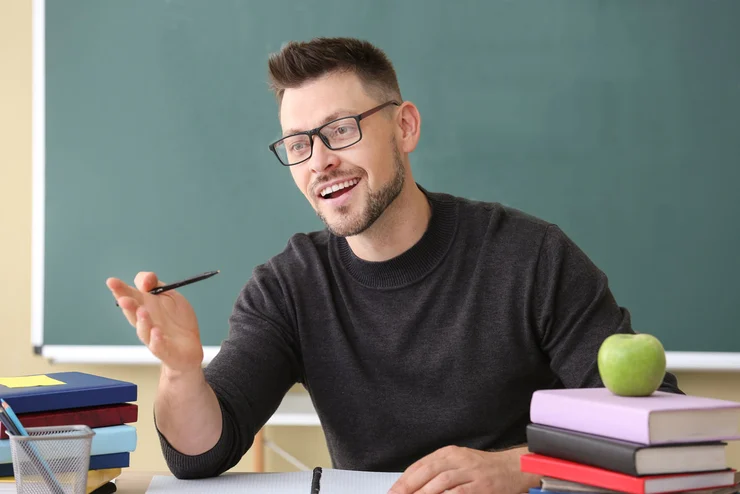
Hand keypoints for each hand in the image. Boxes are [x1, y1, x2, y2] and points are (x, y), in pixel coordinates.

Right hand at [106, 272, 202, 372]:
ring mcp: (152, 336)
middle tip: (124, 298)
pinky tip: (156, 332)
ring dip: (142, 321)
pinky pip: (158, 346)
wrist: (189, 346)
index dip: (119, 289)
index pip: (128, 295)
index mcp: (143, 306)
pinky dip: (156, 339)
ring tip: (142, 311)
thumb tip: (145, 280)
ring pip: (143, 330)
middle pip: (132, 313)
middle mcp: (144, 322)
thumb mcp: (168, 294)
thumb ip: (154, 283)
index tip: (111, 281)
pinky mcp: (164, 350)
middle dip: (127, 305)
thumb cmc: (175, 319)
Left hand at [388, 445, 539, 493]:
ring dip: (424, 493)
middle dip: (408, 487)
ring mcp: (470, 472)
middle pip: (426, 472)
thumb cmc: (485, 469)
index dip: (404, 480)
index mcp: (449, 453)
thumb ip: (439, 471)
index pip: (420, 465)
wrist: (514, 468)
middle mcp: (458, 460)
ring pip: (440, 482)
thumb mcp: (459, 463)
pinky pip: (459, 492)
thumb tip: (414, 485)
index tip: (393, 491)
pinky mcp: (481, 486)